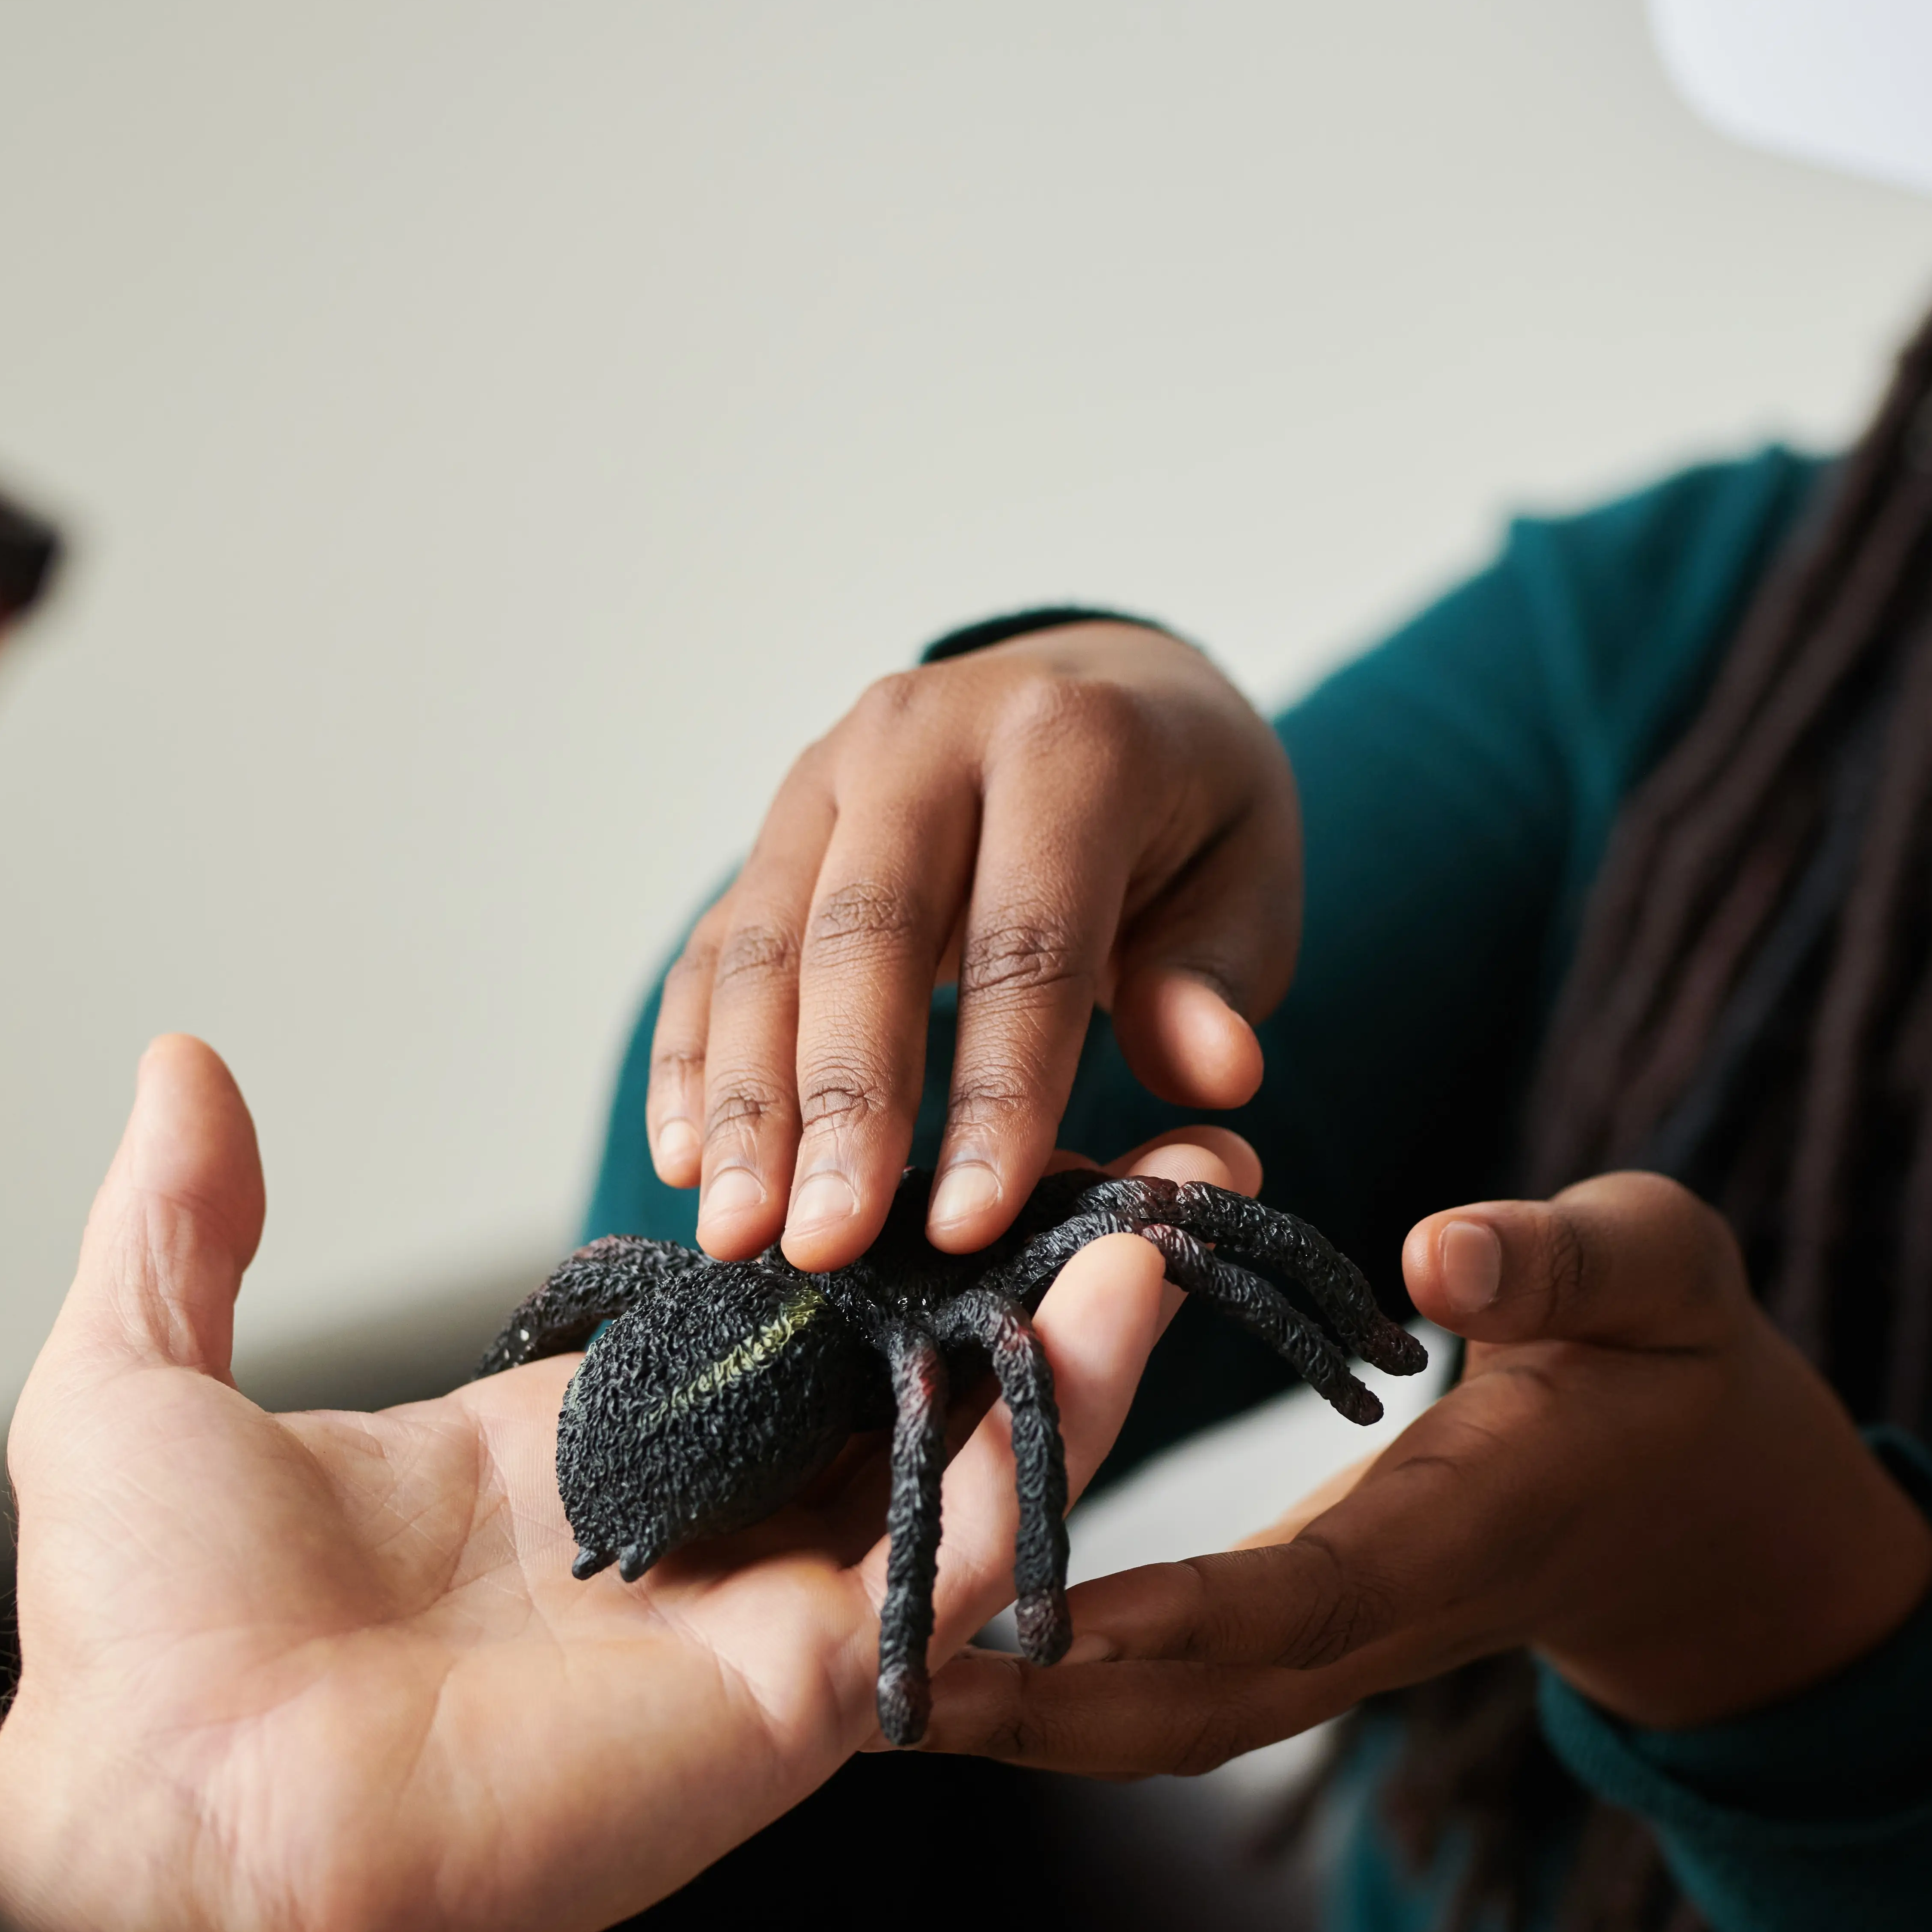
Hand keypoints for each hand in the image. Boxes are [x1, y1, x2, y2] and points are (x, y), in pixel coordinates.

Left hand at [0, 1038, 1235, 1931]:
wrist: (171, 1847)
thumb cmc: (136, 1657)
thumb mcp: (133, 1383)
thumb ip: (183, 1222)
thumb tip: (183, 1063)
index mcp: (567, 1452)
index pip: (760, 1310)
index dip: (859, 1209)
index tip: (948, 1101)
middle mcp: (688, 1522)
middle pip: (897, 1364)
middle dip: (1014, 1250)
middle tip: (1128, 1127)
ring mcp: (762, 1604)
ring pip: (967, 1442)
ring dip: (1082, 1320)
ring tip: (1180, 1181)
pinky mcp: (808, 1680)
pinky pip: (967, 1544)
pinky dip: (1062, 1426)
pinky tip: (1125, 1300)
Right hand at [649, 618, 1297, 1272]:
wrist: (1105, 683)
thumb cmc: (1185, 812)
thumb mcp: (1247, 879)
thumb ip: (1217, 981)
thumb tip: (1216, 1075)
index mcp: (1066, 740)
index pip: (1027, 940)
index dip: (999, 1090)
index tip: (970, 1226)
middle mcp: (925, 733)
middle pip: (866, 936)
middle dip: (840, 1105)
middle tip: (826, 1247)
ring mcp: (827, 771)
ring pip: (764, 943)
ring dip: (745, 1098)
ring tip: (736, 1233)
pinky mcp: (772, 825)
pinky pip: (711, 944)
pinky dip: (690, 1055)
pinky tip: (684, 1161)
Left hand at [916, 1173, 1931, 1775]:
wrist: (1706, 1503)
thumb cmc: (1676, 1359)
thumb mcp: (1656, 1275)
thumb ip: (1563, 1264)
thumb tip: (1439, 1252)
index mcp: (1471, 1526)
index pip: (1312, 1592)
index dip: (1187, 1614)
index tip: (1057, 1617)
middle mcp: (1392, 1614)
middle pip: (1206, 1705)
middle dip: (1051, 1713)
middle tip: (887, 1692)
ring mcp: (1345, 1645)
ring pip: (1173, 1724)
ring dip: (1033, 1726)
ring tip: (870, 1698)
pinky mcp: (1308, 1636)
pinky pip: (1174, 1689)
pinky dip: (1062, 1691)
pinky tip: (946, 1645)